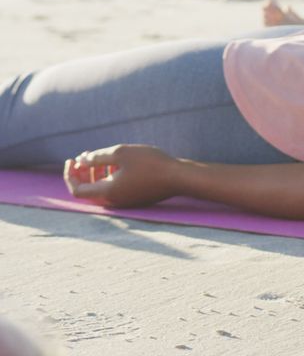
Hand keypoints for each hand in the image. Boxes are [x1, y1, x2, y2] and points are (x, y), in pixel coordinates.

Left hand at [63, 145, 180, 207]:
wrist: (179, 178)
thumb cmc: (151, 163)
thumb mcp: (121, 153)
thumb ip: (97, 157)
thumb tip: (82, 160)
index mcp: (107, 192)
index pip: (77, 190)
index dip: (70, 175)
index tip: (72, 160)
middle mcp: (114, 201)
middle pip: (88, 192)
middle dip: (82, 174)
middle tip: (83, 157)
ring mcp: (126, 202)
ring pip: (101, 191)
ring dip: (95, 175)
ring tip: (98, 158)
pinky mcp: (136, 199)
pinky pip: (114, 191)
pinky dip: (108, 178)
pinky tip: (116, 165)